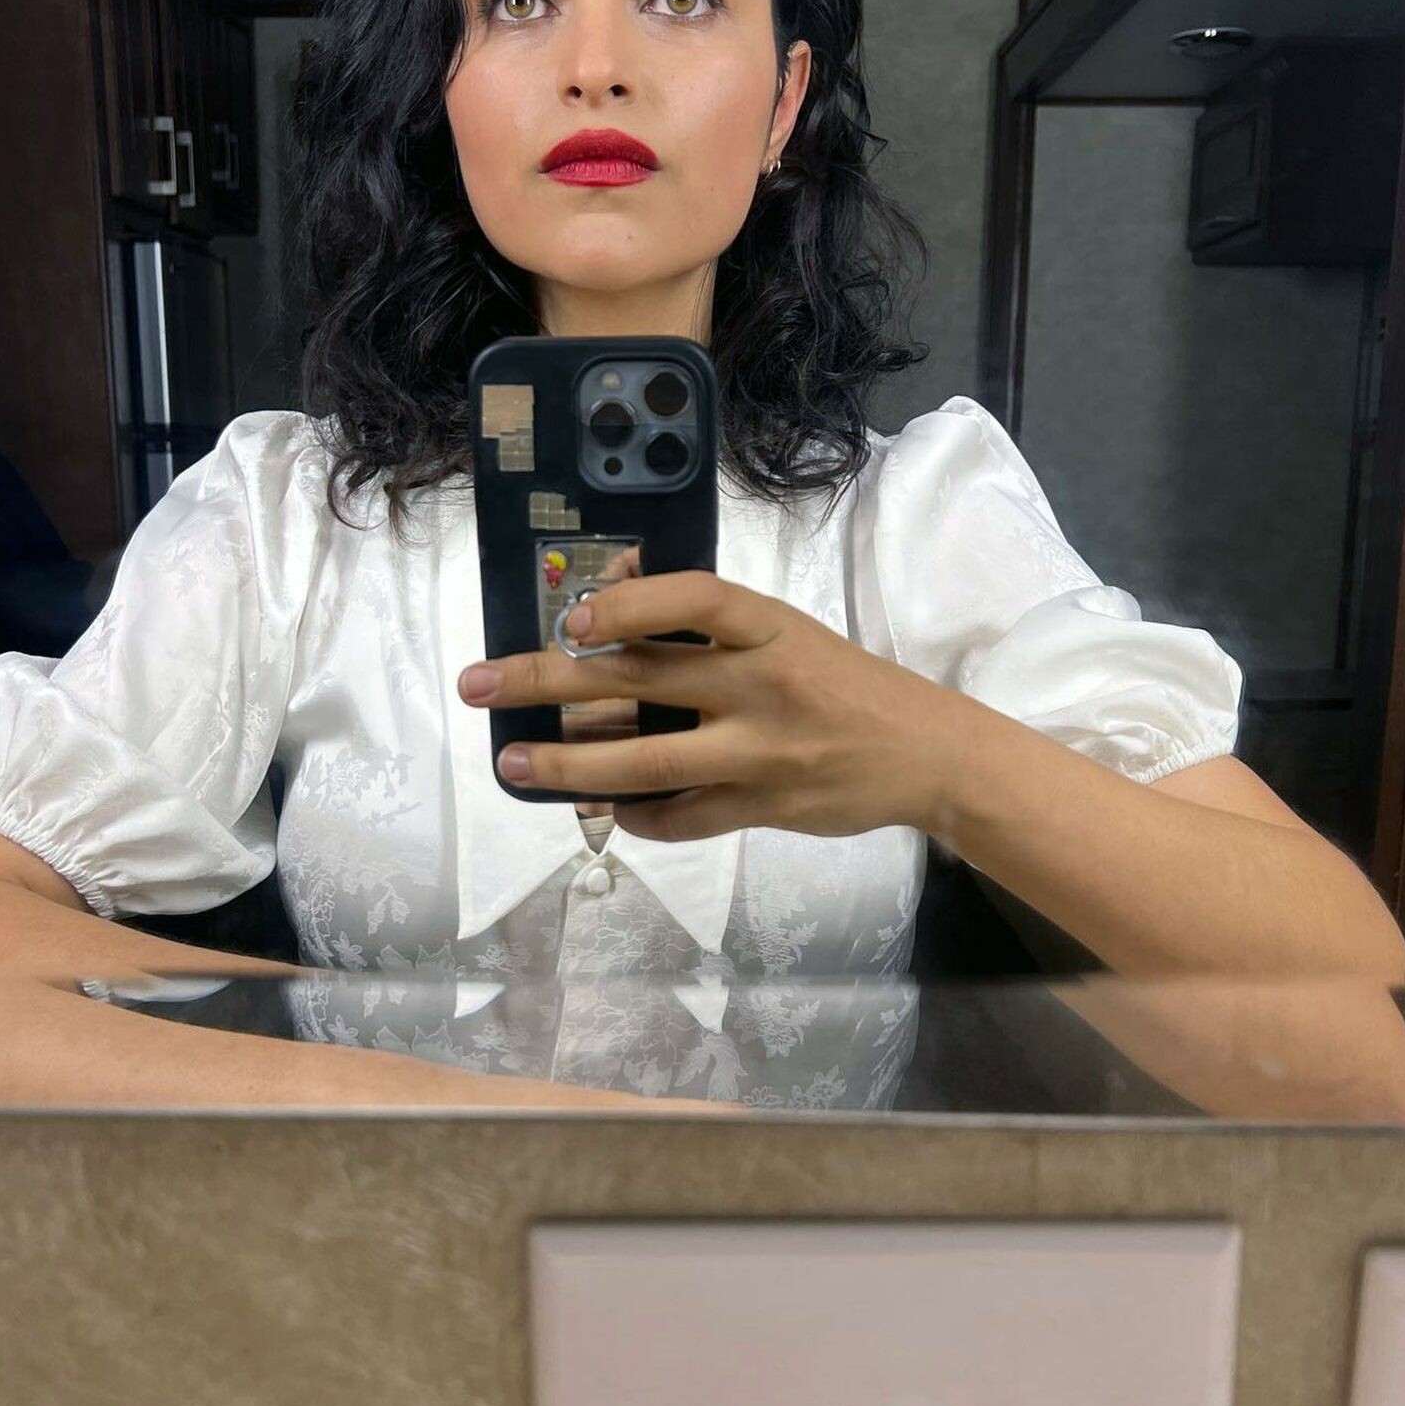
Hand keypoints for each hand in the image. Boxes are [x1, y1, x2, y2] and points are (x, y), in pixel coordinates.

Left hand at [456, 570, 960, 840]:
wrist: (924, 752)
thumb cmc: (842, 682)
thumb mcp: (784, 633)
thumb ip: (708, 621)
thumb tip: (615, 588)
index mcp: (770, 628)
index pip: (695, 600)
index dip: (629, 604)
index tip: (568, 617)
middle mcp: (762, 685)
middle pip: (640, 681)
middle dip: (547, 682)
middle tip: (479, 685)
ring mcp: (762, 752)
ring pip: (648, 763)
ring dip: (570, 767)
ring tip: (513, 765)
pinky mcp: (764, 806)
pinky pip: (685, 817)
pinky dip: (639, 816)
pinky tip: (605, 812)